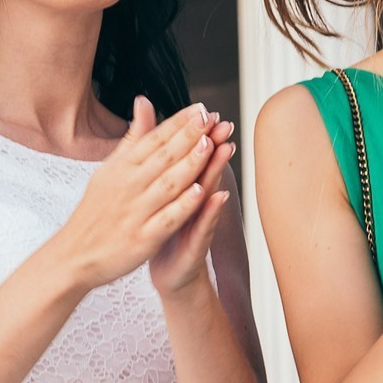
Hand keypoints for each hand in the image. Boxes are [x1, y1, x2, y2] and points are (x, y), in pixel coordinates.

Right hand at [47, 99, 217, 291]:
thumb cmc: (95, 211)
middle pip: (163, 157)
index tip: (201, 108)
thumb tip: (144, 101)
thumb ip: (133, 138)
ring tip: (210, 145)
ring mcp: (135, 213)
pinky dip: (182, 205)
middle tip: (211, 118)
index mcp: (121, 168)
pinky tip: (200, 191)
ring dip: (189, 164)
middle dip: (189, 136)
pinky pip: (165, 219)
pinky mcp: (142, 239)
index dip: (179, 123)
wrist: (73, 255)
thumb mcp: (109, 169)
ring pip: (168, 184)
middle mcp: (128, 186)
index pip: (154, 140)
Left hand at [148, 116, 237, 299]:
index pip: (188, 157)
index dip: (195, 134)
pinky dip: (210, 212)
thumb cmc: (163, 230)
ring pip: (208, 192)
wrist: (168, 273)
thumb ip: (159, 166)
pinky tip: (218, 197)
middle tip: (223, 121)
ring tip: (225, 149)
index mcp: (179, 188)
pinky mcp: (197, 244)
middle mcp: (193, 202)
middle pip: (203, 168)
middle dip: (212, 145)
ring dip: (217, 171)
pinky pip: (204, 226)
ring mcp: (198, 222)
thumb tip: (157, 138)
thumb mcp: (158, 195)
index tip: (204, 109)